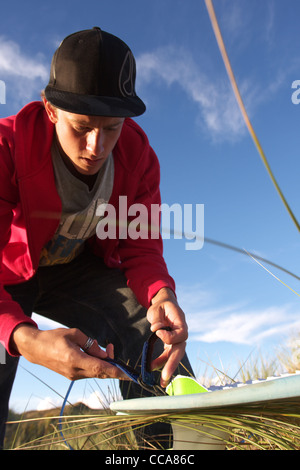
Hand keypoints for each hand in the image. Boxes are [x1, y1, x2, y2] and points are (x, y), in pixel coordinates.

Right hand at [10, 325, 127, 380]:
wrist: (35, 348)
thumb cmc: (54, 338)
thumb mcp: (74, 334)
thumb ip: (90, 344)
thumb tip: (103, 354)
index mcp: (74, 359)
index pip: (99, 368)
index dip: (115, 371)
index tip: (127, 374)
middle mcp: (74, 371)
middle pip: (100, 373)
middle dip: (111, 363)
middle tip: (110, 347)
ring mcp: (72, 376)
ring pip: (95, 373)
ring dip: (103, 363)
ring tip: (100, 346)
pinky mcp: (72, 376)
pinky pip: (89, 372)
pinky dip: (95, 364)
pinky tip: (92, 353)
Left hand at [147, 287, 187, 387]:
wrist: (164, 304)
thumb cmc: (161, 305)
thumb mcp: (157, 307)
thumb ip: (157, 318)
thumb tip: (156, 329)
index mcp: (180, 321)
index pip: (181, 333)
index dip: (170, 336)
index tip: (157, 332)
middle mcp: (181, 332)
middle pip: (180, 349)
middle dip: (172, 364)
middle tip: (165, 377)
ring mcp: (177, 339)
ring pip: (175, 355)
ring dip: (168, 367)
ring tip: (161, 381)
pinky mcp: (171, 343)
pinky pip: (168, 354)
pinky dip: (161, 362)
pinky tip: (152, 367)